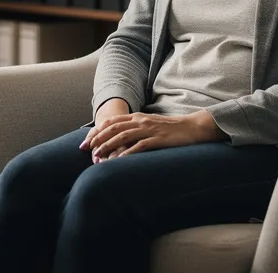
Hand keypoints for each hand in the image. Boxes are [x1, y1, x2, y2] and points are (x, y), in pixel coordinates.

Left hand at [79, 110, 222, 161]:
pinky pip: (139, 146)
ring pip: (123, 136)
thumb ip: (135, 129)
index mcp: (137, 116)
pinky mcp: (158, 139)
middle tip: (85, 149)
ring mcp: (149, 129)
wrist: (192, 128)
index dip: (96, 130)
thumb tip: (117, 139)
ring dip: (108, 146)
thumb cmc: (170, 129)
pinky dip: (127, 153)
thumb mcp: (149, 125)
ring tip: (97, 155)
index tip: (85, 141)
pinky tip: (118, 160)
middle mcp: (140, 121)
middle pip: (113, 128)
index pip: (111, 121)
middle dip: (97, 138)